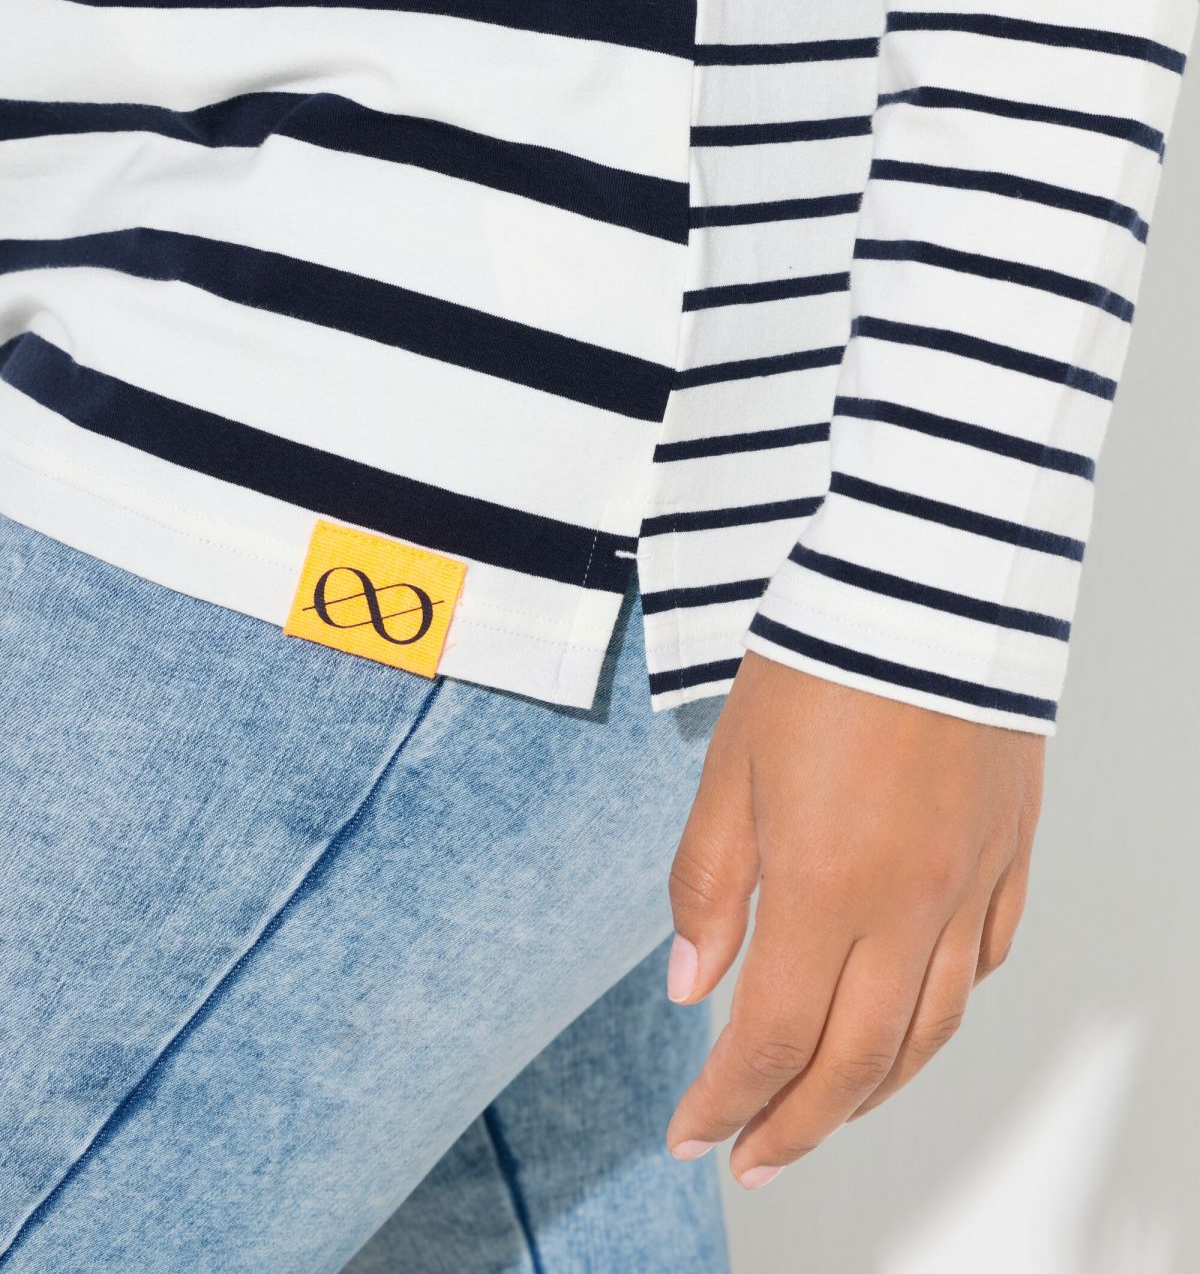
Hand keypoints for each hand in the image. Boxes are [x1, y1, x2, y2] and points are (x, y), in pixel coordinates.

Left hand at [664, 650, 1044, 1186]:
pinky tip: (912, 1016)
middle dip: (794, 1126)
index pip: (769, 1039)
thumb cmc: (822, 653)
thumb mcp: (731, 765)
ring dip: (871, 1092)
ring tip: (823, 1115)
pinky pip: (985, 962)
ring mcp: (969, 883)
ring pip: (930, 1030)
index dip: (724, 1104)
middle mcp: (908, 905)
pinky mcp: (1007, 851)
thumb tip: (692, 984)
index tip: (691, 1134)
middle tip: (752, 1158)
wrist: (930, 579)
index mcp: (826, 887)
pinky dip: (943, 1010)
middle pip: (855, 1062)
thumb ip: (709, 883)